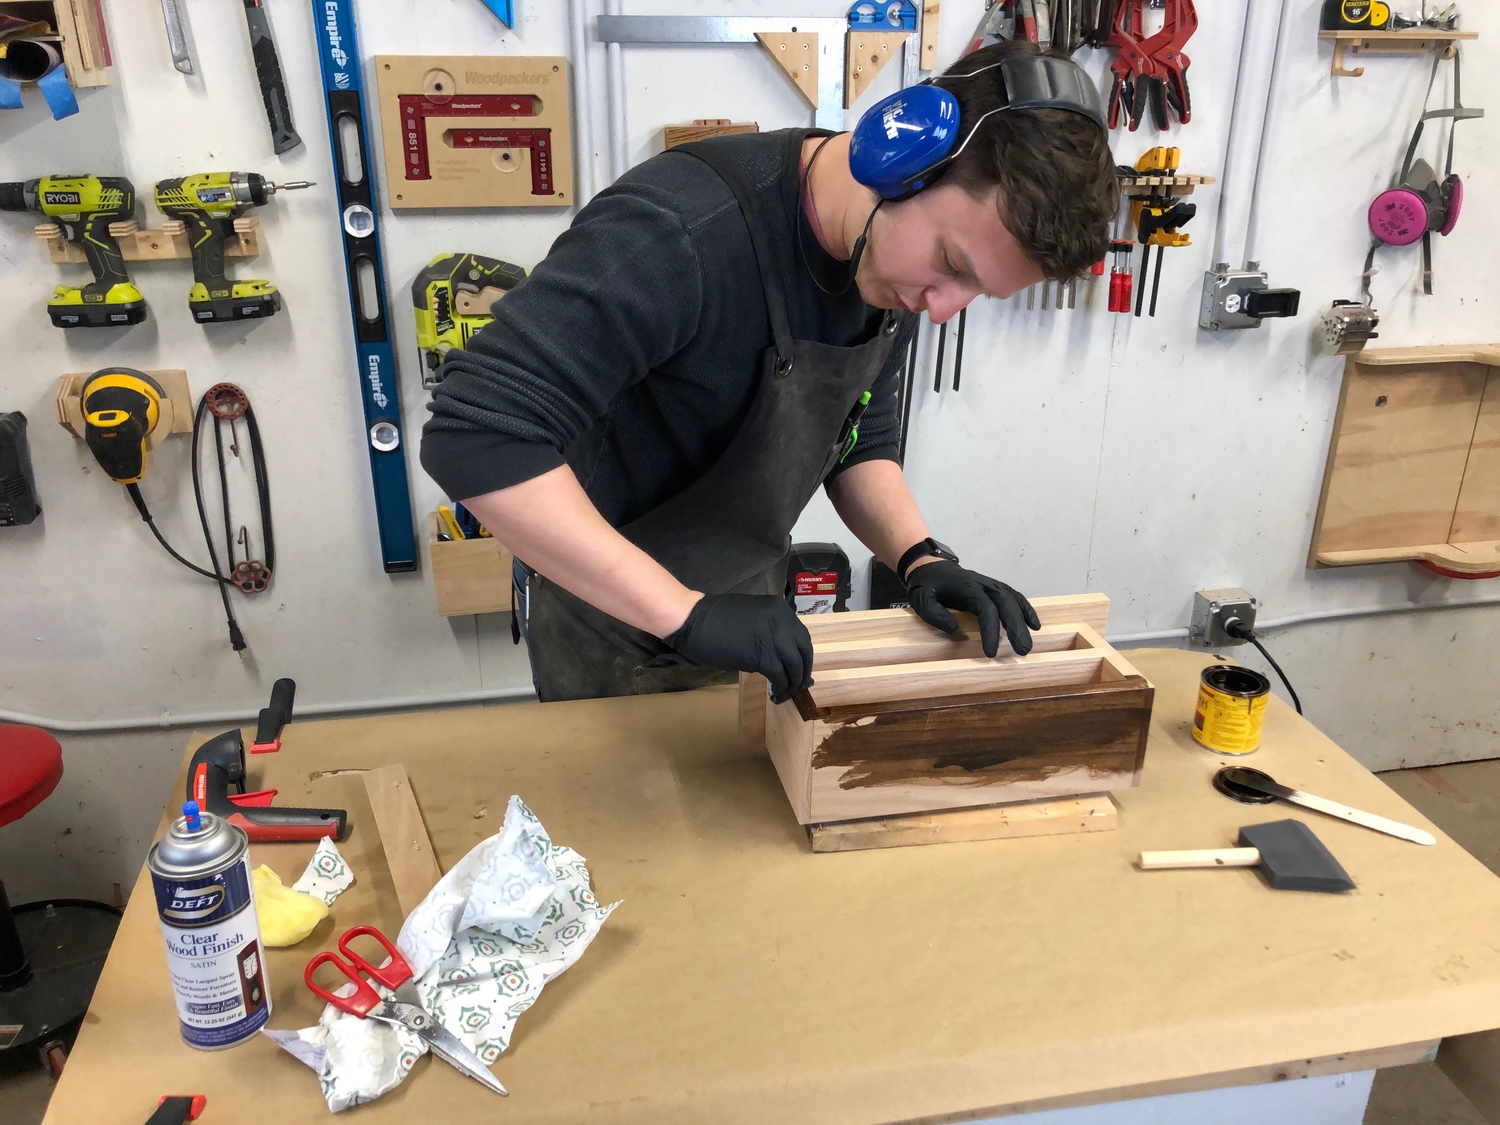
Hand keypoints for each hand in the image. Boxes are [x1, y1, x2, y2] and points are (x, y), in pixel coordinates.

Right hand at [665, 593, 813, 702]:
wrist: (694, 619)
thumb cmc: (715, 619)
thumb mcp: (752, 619)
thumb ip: (768, 632)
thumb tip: (778, 656)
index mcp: (779, 609)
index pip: (802, 637)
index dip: (803, 657)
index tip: (798, 670)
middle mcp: (782, 621)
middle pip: (804, 651)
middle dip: (802, 672)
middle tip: (796, 686)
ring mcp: (774, 637)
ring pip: (794, 666)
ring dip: (792, 683)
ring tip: (783, 693)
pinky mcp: (762, 655)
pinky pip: (780, 676)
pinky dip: (780, 687)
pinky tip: (774, 693)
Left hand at [905, 560, 1040, 656]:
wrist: (930, 566)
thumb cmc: (926, 585)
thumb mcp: (921, 598)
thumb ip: (934, 614)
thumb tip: (956, 629)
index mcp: (967, 587)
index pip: (986, 609)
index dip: (991, 631)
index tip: (991, 652)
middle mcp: (984, 584)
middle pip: (1006, 604)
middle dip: (1016, 628)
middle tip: (1022, 651)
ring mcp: (991, 584)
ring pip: (1013, 600)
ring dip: (1023, 621)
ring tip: (1028, 644)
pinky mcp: (994, 588)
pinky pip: (1014, 597)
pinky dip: (1026, 609)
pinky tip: (1034, 625)